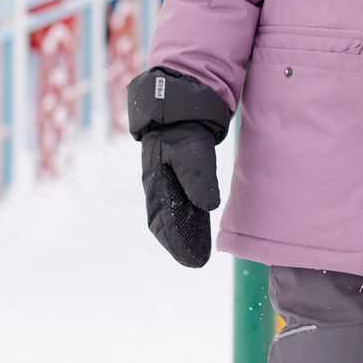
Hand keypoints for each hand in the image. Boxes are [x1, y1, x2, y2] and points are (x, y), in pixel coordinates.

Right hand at [126, 66, 232, 268]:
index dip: (176, 241)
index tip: (192, 260)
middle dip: (180, 242)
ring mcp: (166, 177)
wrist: (181, 101)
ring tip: (199, 252)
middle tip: (196, 262)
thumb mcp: (192, 148)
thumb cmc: (184, 124)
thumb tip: (206, 206)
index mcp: (155, 178)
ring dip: (185, 232)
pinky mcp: (179, 172)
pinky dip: (189, 217)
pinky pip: (181, 201)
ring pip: (174, 212)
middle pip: (167, 220)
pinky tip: (198, 228)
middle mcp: (157, 181)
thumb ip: (198, 176)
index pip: (163, 218)